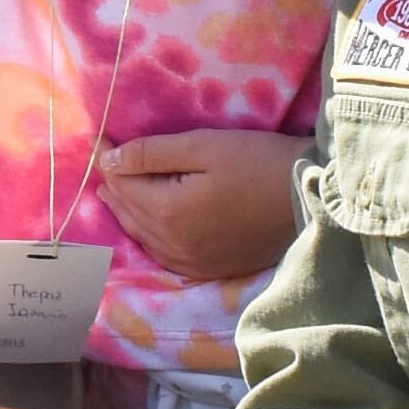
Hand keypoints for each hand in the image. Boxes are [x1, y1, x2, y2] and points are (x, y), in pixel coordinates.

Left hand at [97, 132, 314, 282]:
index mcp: (168, 212)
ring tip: (112, 194)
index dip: (108, 160)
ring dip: (127, 213)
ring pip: (144, 237)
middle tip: (102, 166)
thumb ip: (152, 154)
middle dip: (113, 187)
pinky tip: (147, 227)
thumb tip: (108, 160)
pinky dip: (149, 237)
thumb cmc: (258, 162)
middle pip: (130, 213)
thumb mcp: (203, 147)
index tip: (98, 140)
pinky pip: (166, 256)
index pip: (123, 185)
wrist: (309, 197)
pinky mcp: (211, 269)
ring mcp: (193, 262)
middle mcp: (174, 245)